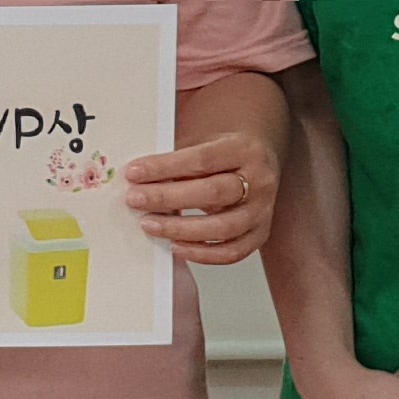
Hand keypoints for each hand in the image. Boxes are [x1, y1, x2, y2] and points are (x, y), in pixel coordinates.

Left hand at [123, 126, 277, 267]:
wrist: (259, 162)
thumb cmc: (224, 154)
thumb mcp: (205, 144)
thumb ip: (178, 161)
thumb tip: (140, 180)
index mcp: (245, 150)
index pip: (202, 160)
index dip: (165, 167)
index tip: (135, 173)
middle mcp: (260, 180)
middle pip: (212, 193)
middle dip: (167, 198)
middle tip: (135, 199)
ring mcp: (262, 210)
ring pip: (222, 227)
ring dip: (180, 229)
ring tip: (150, 225)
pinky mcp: (260, 234)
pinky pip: (231, 252)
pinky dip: (201, 253)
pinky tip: (176, 246)